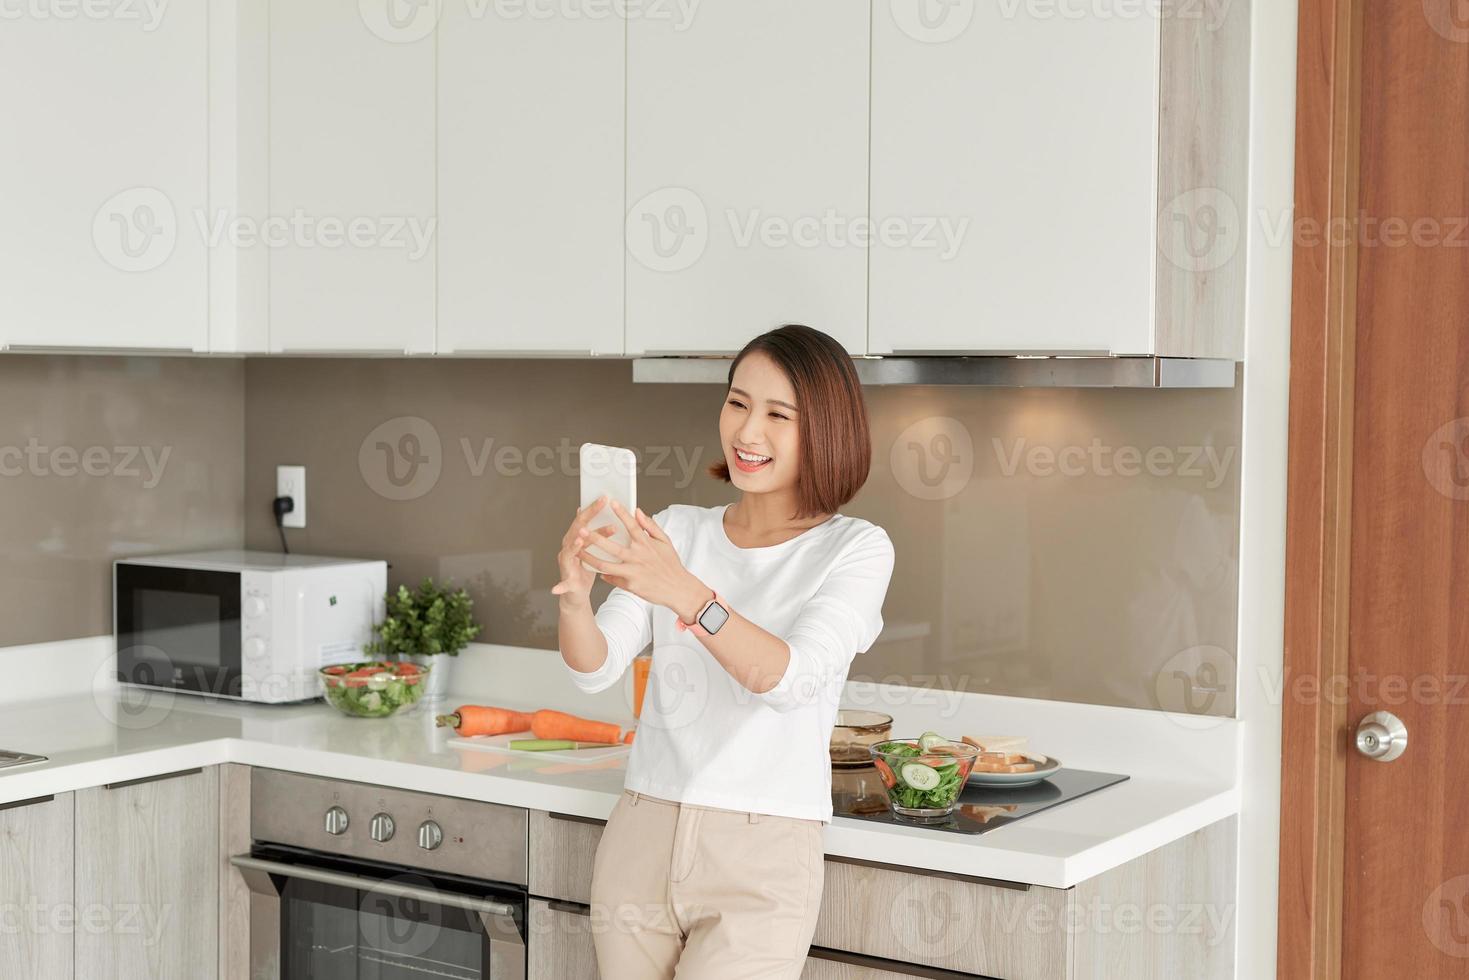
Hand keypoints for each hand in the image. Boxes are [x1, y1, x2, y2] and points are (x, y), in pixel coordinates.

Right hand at [550, 496, 617, 606]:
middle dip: (588, 517)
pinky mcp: (567, 582)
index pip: (583, 521)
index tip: (605, 499)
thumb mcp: (592, 549)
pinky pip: (563, 583)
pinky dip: (559, 586)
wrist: (576, 593)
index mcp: (575, 541)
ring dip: (574, 546)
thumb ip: (594, 535)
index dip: (593, 509)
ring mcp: (566, 564)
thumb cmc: (586, 570)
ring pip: (568, 552)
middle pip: (576, 531)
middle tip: (601, 505)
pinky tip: (555, 588)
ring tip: (581, 539)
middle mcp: (567, 549)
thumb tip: (599, 516)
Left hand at [576, 501, 710, 621]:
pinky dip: (603, 574)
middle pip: (611, 546)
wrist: (678, 589)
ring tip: (577, 552)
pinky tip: (593, 569)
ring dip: (590, 558)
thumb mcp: (665, 542)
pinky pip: (612, 578)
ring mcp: (633, 571)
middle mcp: (638, 557)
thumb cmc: (671, 564)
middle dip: (594, 538)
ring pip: (606, 564)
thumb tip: (638, 511)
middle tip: (581, 530)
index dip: (621, 513)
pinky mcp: (631, 584)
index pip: (632, 525)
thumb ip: (650, 526)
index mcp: (646, 544)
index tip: (611, 502)